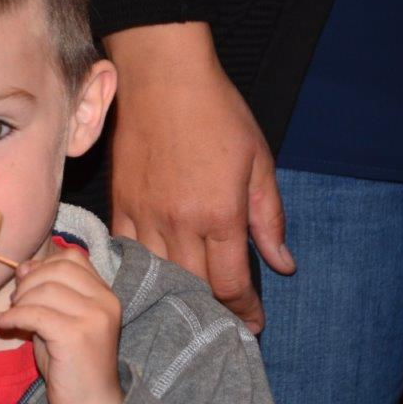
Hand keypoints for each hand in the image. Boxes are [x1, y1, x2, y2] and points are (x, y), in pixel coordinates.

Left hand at [0, 247, 123, 403]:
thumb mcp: (60, 319)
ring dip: (20, 300)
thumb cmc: (72, 363)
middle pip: (57, 269)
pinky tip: (3, 324)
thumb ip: (46, 293)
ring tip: (12, 315)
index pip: (72, 257)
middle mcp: (105, 301)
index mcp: (105, 294)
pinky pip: (35, 314)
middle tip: (15, 301)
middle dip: (28, 281)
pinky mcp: (76, 335)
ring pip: (44, 290)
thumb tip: (23, 267)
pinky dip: (13, 316)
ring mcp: (93, 318)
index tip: (25, 281)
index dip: (43, 264)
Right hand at [104, 23, 295, 333]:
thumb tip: (283, 264)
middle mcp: (179, 223)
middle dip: (214, 310)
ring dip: (178, 294)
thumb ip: (269, 218)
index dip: (244, 311)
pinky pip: (127, 251)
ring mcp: (144, 215)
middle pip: (194, 287)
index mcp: (220, 214)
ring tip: (191, 305)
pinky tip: (153, 276)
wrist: (162, 79)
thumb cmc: (217, 113)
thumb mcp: (259, 162)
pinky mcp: (119, 204)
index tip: (253, 324)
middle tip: (225, 321)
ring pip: (158, 275)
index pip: (230, 283)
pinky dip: (142, 269)